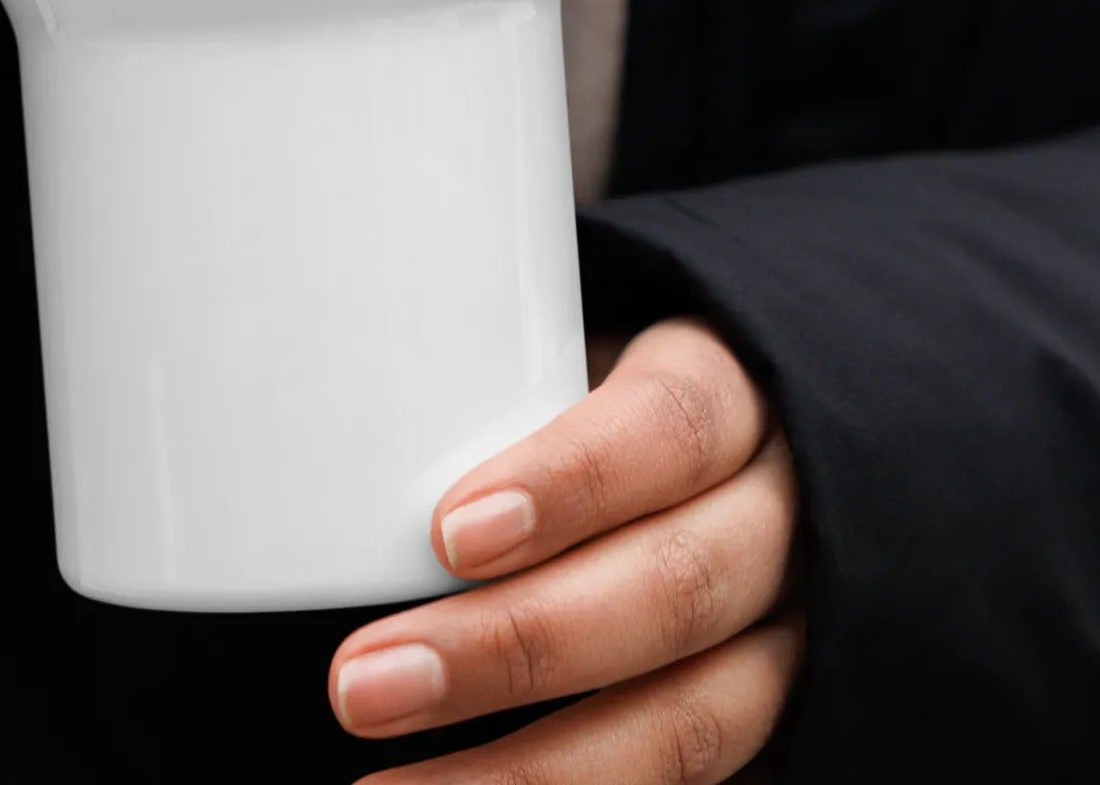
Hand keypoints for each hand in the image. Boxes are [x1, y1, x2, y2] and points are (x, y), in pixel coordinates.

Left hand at [330, 320, 803, 782]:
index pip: (671, 426)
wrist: (721, 461)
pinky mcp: (773, 727)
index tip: (447, 532)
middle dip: (511, 648)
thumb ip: (483, 388)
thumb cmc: (596, 395)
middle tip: (358, 683)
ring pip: (690, 721)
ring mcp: (787, 638)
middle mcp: (781, 518)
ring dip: (531, 771)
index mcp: (731, 394)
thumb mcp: (563, 356)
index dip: (570, 482)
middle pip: (675, 589)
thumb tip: (312, 421)